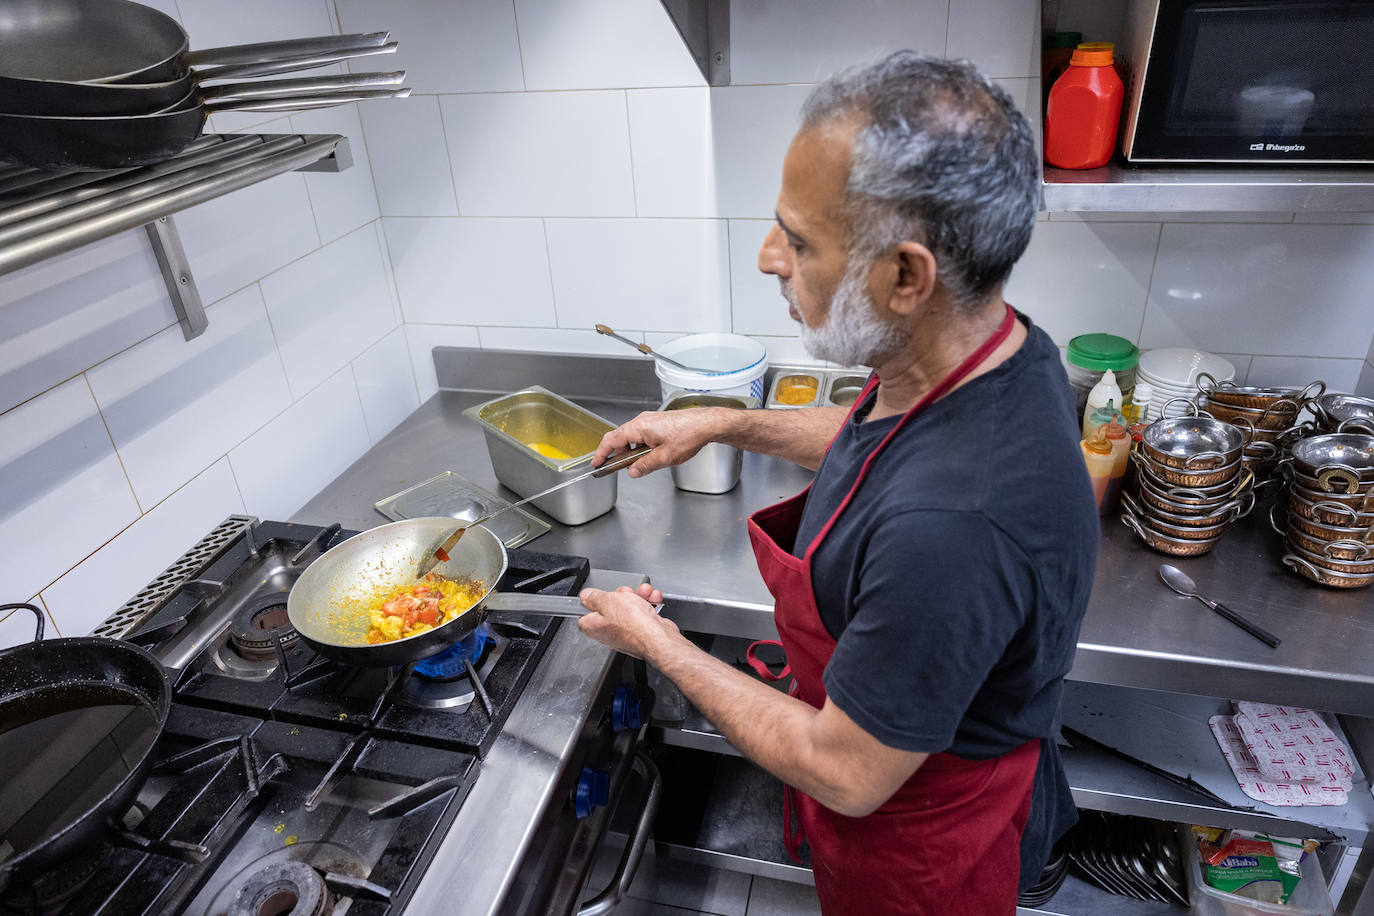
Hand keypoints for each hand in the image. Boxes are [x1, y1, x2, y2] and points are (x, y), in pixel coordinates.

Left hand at [578, 584, 680, 659]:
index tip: (598, 594)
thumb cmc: (633, 625)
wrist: (658, 638)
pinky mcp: (642, 631)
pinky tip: (652, 600)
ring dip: (638, 597)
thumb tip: (585, 596)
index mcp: (594, 627)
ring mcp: (626, 632)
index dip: (592, 601)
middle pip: (610, 606)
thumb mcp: (608, 601)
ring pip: (629, 607)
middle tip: (625, 594)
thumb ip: (594, 597)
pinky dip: (648, 604)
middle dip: (621, 595)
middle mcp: (608, 632)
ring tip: (644, 594)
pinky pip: (643, 613)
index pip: (584, 613)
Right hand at [591, 409, 727, 476]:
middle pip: (619, 437)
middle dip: (616, 453)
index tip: (596, 462)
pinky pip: (641, 432)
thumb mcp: (665, 457)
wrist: (707, 424)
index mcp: (639, 427)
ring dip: (629, 449)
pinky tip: (649, 454)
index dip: (601, 452)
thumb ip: (645, 465)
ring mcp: (650, 419)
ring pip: (631, 435)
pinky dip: (639, 444)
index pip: (611, 440)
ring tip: (637, 463)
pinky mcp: (658, 421)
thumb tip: (633, 472)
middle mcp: (642, 420)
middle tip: (617, 467)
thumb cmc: (689, 435)